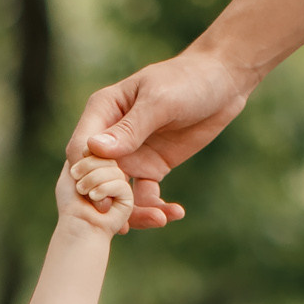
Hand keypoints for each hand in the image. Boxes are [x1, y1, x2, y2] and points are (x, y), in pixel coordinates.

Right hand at [64, 47, 258, 229]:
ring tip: (158, 220)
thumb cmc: (188, 79)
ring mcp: (131, 155)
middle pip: (96, 177)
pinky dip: (156, 207)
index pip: (80, 149)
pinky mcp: (152, 167)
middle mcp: (110, 137)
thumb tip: (94, 150)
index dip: (86, 176)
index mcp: (103, 111)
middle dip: (107, 202)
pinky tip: (174, 212)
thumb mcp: (160, 101)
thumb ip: (130, 129)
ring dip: (133, 211)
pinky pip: (145, 195)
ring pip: (119, 193)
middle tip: (126, 224)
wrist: (223, 82)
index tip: (103, 197)